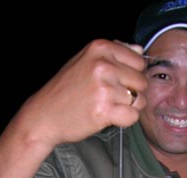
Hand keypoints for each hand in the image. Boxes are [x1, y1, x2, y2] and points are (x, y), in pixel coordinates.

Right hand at [0, 40, 146, 177]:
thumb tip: (139, 49)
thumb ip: (113, 53)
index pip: (139, 61)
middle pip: (142, 81)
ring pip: (139, 100)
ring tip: (110, 107)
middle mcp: (103, 65)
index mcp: (100, 48)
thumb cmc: (65, 90)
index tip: (119, 82)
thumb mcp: (85, 60)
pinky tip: (110, 117)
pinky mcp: (105, 111)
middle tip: (113, 98)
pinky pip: (133, 117)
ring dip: (130, 107)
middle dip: (133, 92)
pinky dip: (125, 120)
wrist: (44, 115)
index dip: (133, 74)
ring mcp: (104, 88)